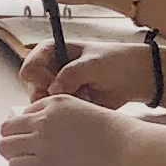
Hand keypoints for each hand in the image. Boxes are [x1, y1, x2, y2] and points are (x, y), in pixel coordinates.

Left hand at [0, 94, 134, 165]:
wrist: (128, 145)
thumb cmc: (114, 131)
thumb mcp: (84, 109)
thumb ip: (60, 116)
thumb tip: (41, 130)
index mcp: (54, 101)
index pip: (24, 113)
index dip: (30, 127)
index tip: (40, 138)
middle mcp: (44, 118)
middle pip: (7, 128)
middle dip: (14, 139)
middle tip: (27, 150)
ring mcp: (43, 139)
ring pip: (4, 146)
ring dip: (13, 154)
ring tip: (29, 161)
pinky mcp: (46, 162)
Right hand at [16, 39, 147, 104]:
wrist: (135, 78)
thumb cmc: (116, 62)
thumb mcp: (95, 63)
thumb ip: (73, 73)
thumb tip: (54, 88)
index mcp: (51, 51)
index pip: (30, 66)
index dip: (39, 78)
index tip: (55, 85)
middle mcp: (49, 69)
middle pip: (32, 88)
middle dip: (48, 96)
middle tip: (71, 97)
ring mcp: (56, 87)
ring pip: (42, 104)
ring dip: (60, 105)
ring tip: (83, 99)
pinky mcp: (65, 103)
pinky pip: (55, 114)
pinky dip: (67, 113)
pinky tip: (85, 106)